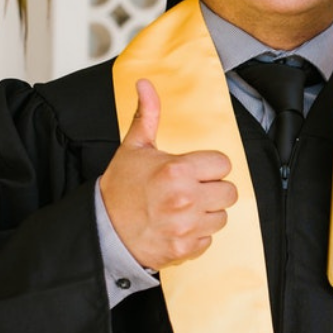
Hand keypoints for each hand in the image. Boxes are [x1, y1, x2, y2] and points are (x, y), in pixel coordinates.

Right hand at [99, 79, 237, 269]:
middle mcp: (186, 199)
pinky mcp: (185, 248)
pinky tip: (180, 225)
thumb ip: (148, 115)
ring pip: (222, 217)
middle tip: (192, 189)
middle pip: (229, 192)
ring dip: (207, 212)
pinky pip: (210, 239)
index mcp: (177, 170)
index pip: (223, 164)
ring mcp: (187, 226)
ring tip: (184, 208)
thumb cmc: (120, 188)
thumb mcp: (134, 147)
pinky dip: (198, 234)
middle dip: (213, 189)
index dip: (210, 166)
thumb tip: (145, 84)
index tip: (195, 170)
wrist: (103, 229)